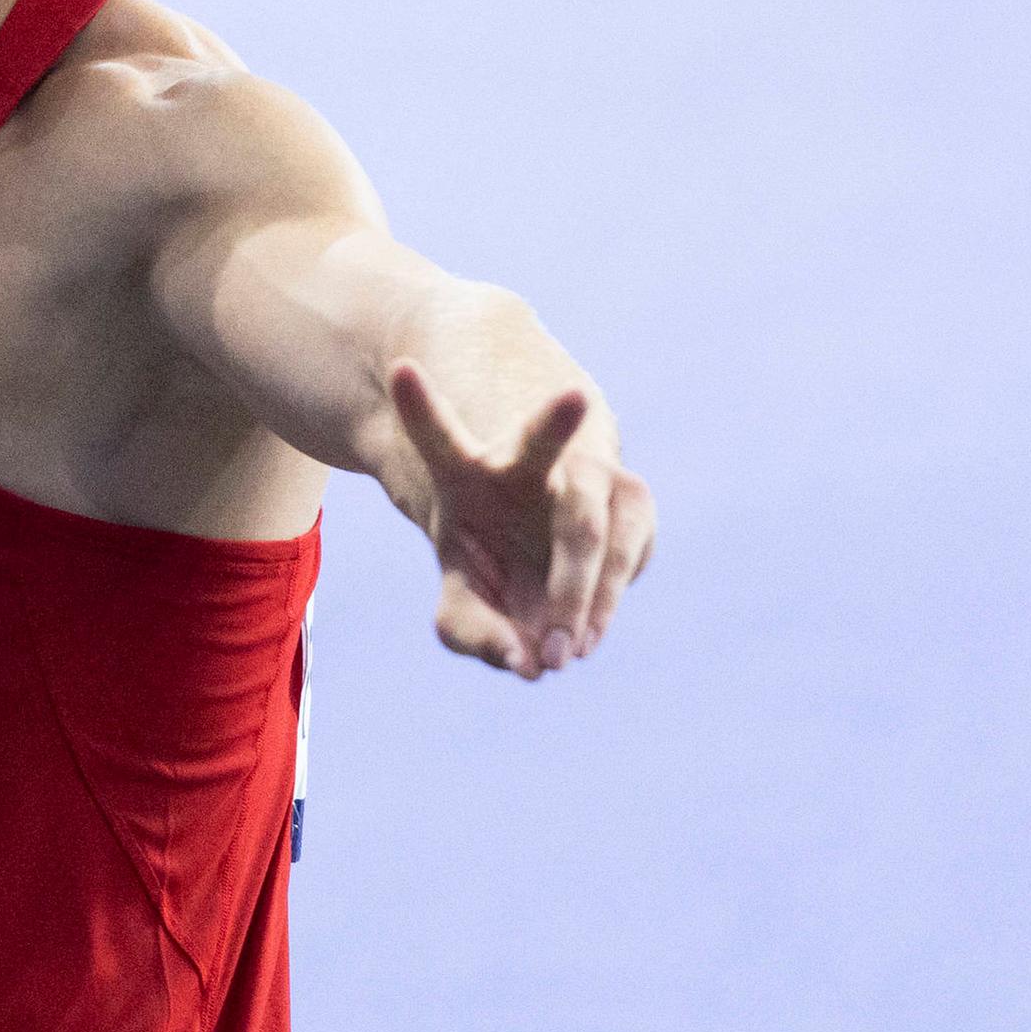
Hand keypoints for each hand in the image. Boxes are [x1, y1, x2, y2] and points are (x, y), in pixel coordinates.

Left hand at [387, 362, 655, 677]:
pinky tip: (582, 634)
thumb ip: (470, 630)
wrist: (549, 543)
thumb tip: (525, 662)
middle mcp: (526, 464)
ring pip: (591, 519)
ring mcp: (586, 475)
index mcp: (466, 472)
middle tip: (573, 424)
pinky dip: (604, 605)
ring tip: (560, 654)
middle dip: (553, 425)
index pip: (437, 438)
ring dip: (581, 591)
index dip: (418, 408)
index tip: (398, 369)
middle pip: (538, 443)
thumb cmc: (492, 563)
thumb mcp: (462, 595)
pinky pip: (629, 553)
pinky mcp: (632, 502)